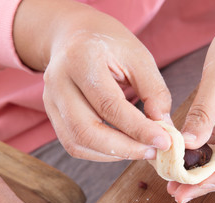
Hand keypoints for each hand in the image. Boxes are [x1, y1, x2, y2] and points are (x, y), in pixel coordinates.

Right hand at [14, 0, 171, 160]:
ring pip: (77, 143)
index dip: (138, 129)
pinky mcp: (52, 114)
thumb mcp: (138, 56)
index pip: (109, 105)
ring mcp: (50, 100)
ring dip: (114, 154)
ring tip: (142, 151)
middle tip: (154, 152)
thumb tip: (164, 127)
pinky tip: (124, 147)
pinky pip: (74, 144)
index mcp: (80, 59)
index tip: (164, 142)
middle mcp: (58, 81)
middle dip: (125, 148)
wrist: (74, 35)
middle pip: (86, 131)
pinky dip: (101, 153)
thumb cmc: (110, 44)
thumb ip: (154, 91)